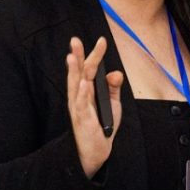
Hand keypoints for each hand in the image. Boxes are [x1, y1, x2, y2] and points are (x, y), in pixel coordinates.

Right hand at [66, 36, 123, 178]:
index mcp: (86, 90)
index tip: (101, 40)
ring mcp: (79, 106)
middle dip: (77, 55)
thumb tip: (116, 73)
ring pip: (76, 85)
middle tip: (75, 40)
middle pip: (78, 72)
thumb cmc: (102, 124)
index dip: (93, 54)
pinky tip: (84, 83)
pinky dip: (82, 94)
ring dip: (74, 71)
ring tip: (72, 56)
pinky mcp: (82, 119)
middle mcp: (79, 95)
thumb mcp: (112, 103)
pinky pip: (81, 105)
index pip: (88, 68)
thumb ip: (113, 87)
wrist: (96, 150)